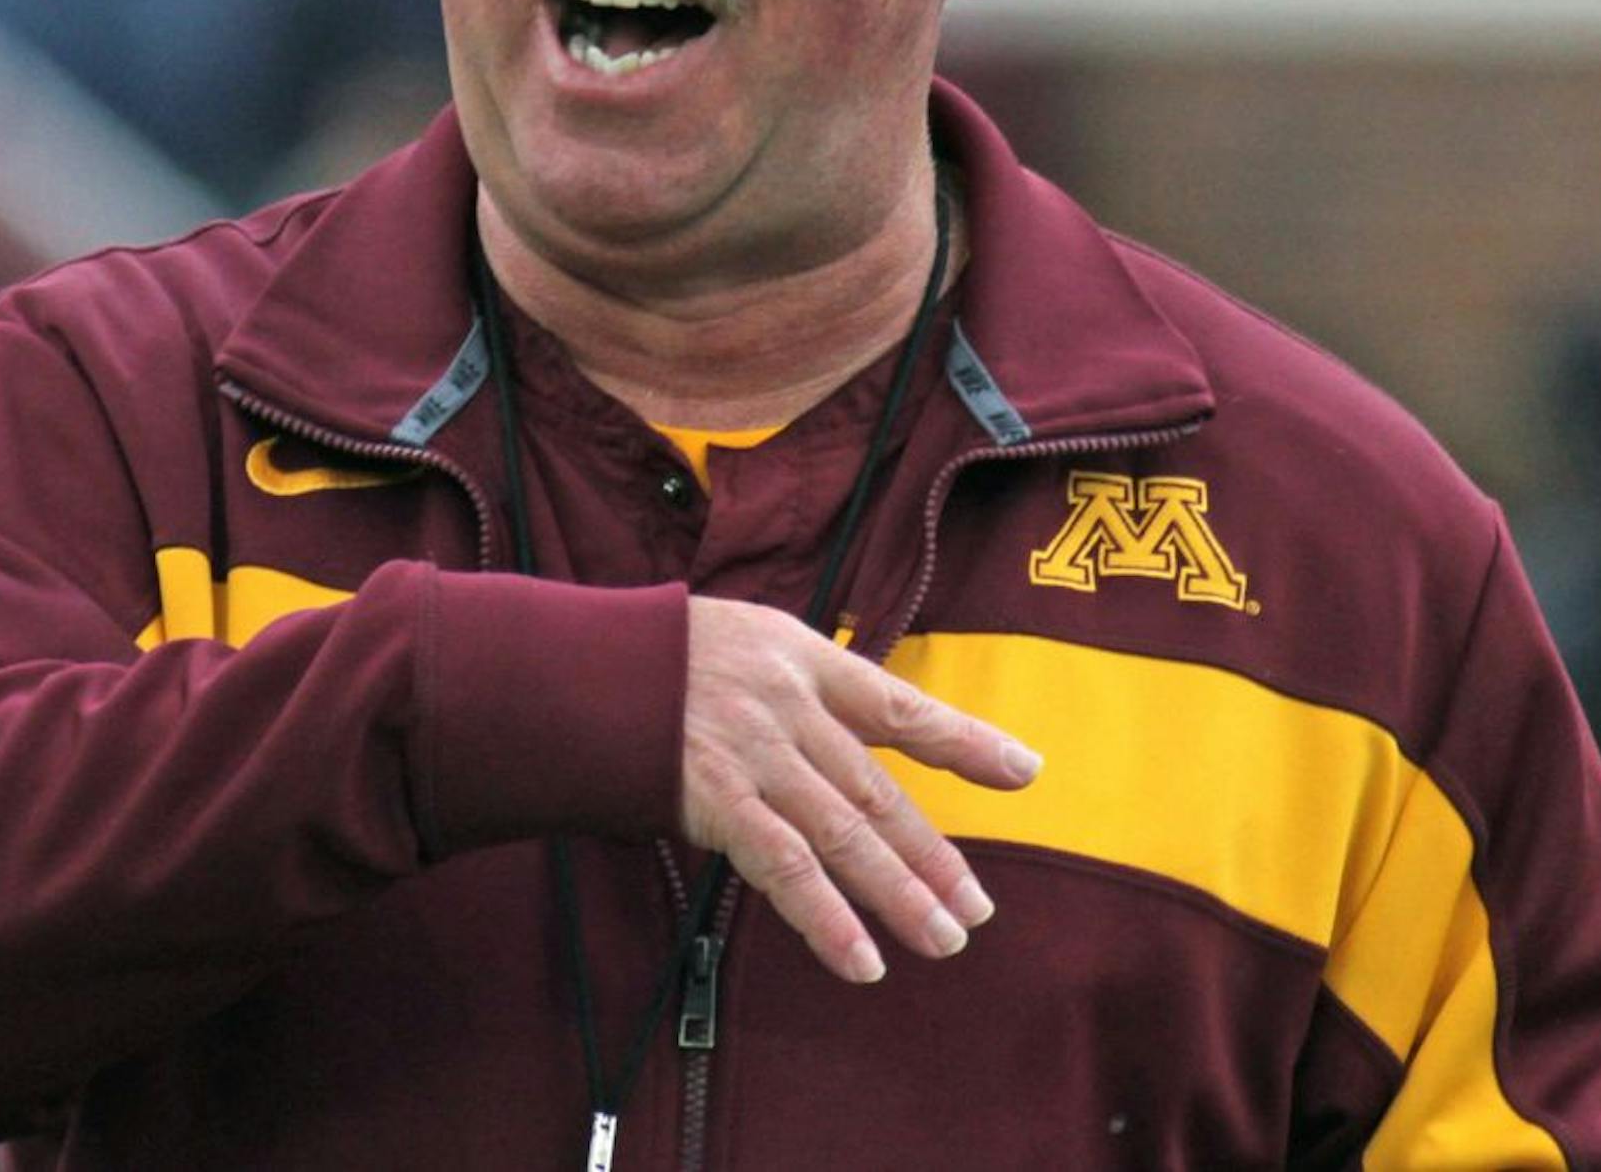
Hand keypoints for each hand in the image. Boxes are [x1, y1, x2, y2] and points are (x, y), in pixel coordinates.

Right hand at [680, 596, 1041, 982]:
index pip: (899, 705)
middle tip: (976, 909)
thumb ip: (796, 690)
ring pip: (846, 834)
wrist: (575, 665)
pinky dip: (825, 918)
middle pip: (879, 790)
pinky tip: (858, 959)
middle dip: (932, 853)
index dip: (965, 740)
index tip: (1025, 771)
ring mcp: (757, 755)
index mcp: (803, 660)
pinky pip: (785, 867)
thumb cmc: (655, 656)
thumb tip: (840, 741)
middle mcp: (791, 708)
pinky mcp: (718, 800)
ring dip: (898, 894)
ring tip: (942, 939)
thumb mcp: (740, 642)